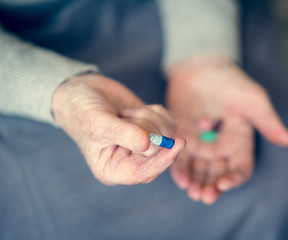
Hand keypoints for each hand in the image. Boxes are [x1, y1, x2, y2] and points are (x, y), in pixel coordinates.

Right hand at [51, 74, 184, 184]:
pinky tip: (135, 109)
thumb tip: (147, 144)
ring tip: (125, 113)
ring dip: (148, 116)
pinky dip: (155, 111)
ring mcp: (145, 146)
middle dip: (145, 126)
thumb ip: (123, 134)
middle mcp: (132, 161)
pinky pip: (170, 122)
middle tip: (124, 116)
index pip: (144, 172)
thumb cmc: (82, 111)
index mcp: (114, 169)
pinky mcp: (153, 129)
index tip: (178, 145)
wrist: (83, 91)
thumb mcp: (98, 123)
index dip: (162, 160)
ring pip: (167, 134)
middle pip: (159, 150)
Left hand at [166, 56, 287, 203]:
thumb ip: (266, 120)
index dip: (234, 177)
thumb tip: (287, 140)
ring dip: (196, 182)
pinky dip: (179, 168)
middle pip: (218, 173)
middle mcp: (221, 148)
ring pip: (199, 170)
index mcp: (240, 142)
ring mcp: (201, 145)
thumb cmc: (230, 81)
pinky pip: (181, 157)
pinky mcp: (182, 138)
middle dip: (212, 186)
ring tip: (192, 192)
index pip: (240, 167)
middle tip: (204, 196)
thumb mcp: (251, 99)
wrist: (200, 67)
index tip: (225, 184)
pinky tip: (178, 179)